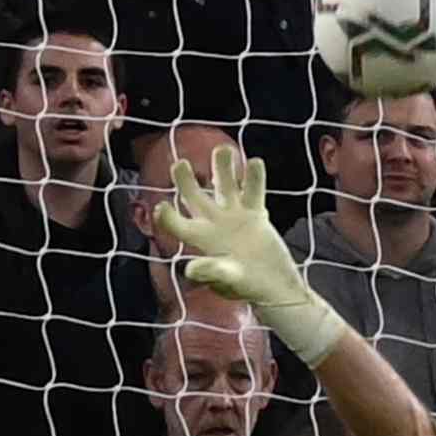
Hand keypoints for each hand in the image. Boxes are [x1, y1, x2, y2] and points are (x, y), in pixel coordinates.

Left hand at [153, 137, 331, 351]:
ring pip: (225, 187)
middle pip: (195, 198)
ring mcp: (235, 217)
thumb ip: (212, 271)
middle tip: (178, 163)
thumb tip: (190, 269)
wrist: (274, 285)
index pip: (179, 224)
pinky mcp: (256, 215)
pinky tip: (254, 162)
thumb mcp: (229, 280)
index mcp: (202, 240)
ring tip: (222, 149)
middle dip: (185, 181)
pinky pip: (254, 192)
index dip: (167, 217)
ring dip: (223, 169)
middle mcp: (215, 224)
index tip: (160, 206)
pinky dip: (254, 179)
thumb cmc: (247, 286)